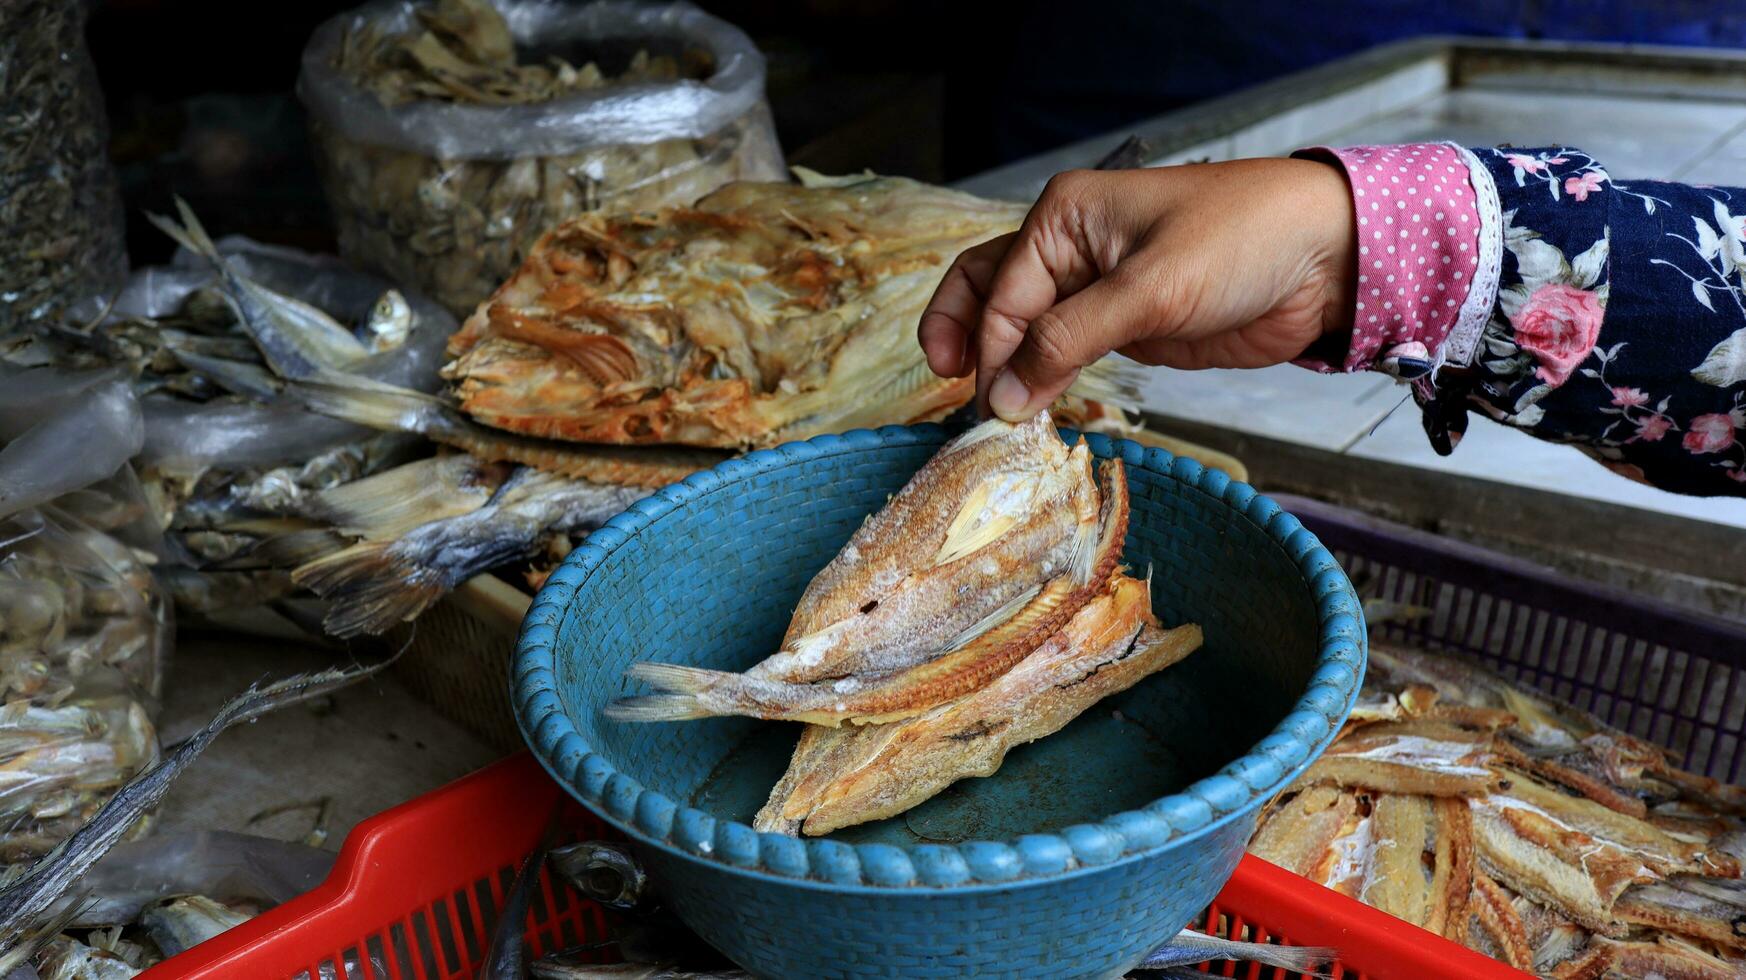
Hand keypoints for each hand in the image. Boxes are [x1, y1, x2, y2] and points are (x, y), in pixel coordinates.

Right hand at [918, 157, 1357, 419]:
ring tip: (994, 418)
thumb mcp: (1149, 289)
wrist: (1326, 257)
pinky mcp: (1124, 326)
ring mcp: (1094, 289)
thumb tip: (1002, 397)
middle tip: (958, 400)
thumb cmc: (1242, 241)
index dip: (990, 352)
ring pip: (1022, 328)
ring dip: (1002, 369)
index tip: (993, 409)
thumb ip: (1068, 342)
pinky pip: (1063, 352)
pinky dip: (1041, 380)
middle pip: (988, 296)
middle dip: (965, 345)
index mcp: (1063, 216)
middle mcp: (1068, 248)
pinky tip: (1031, 410)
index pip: (1001, 292)